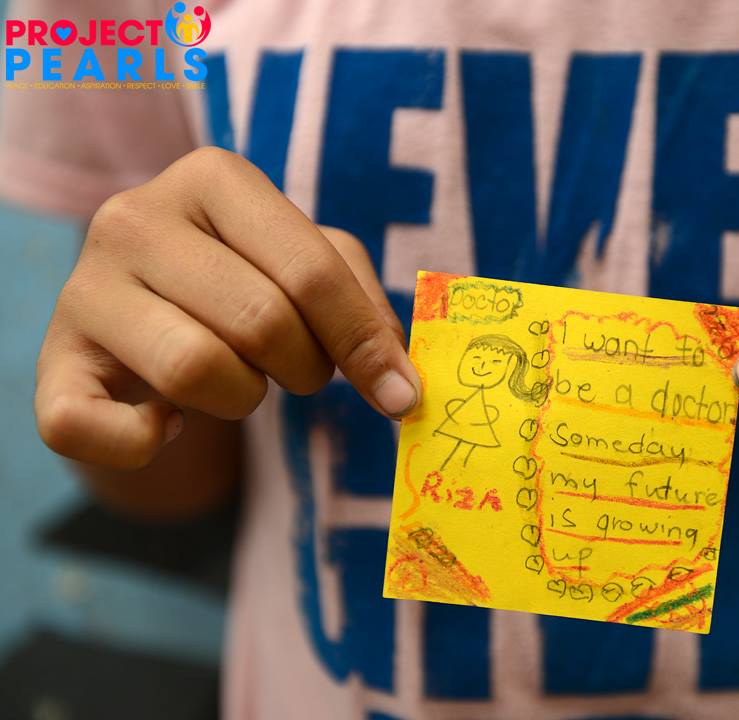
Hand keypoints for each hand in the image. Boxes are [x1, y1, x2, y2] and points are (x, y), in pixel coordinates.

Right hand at [36, 147, 420, 469]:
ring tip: (235, 378)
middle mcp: (135, 217)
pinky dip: (145, 443)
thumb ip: (363, 303)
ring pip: (196, 370)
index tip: (402, 396)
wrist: (148, 316)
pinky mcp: (49, 362)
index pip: (312, 270)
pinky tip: (166, 422)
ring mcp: (82, 288)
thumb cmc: (246, 281)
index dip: (365, 344)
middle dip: (305, 370)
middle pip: (262, 322)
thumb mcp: (312, 265)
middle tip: (297, 371)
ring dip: (242, 397)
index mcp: (213, 177)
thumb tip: (399, 382)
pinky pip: (90, 426)